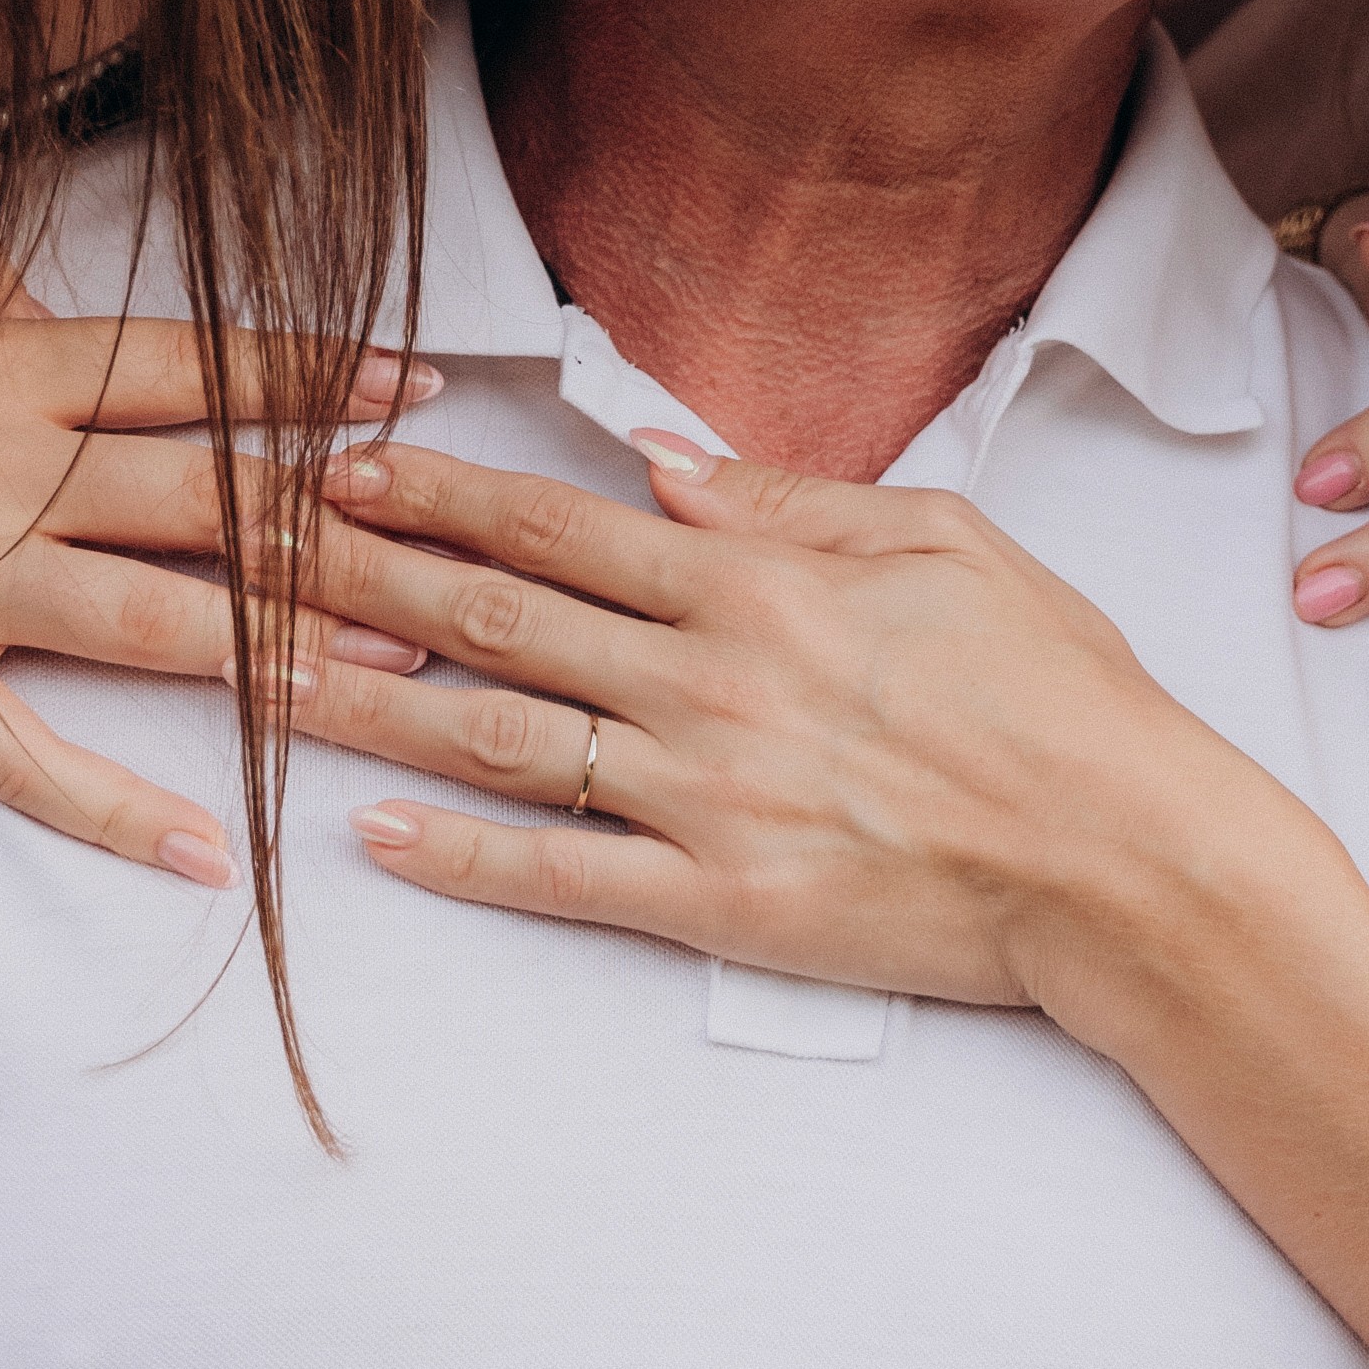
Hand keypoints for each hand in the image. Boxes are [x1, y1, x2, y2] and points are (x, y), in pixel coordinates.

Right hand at [0, 232, 441, 884]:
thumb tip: (34, 268)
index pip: (192, 367)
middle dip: (349, 534)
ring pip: (158, 625)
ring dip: (284, 663)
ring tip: (397, 691)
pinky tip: (208, 860)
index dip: (313, 374)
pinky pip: (26, 761)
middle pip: (210, 499)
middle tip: (470, 566)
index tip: (420, 387)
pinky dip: (115, 814)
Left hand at [290, 440, 1317, 1016]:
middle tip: (243, 555)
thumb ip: (793, 501)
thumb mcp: (946, 542)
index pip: (555, 528)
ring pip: (498, 739)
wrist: (1125, 859)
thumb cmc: (1057, 691)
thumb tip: (661, 462)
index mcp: (759, 584)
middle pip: (495, 619)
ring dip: (367, 705)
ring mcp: (705, 800)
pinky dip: (457, 858)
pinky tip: (371, 837)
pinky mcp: (719, 907)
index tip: (333, 470)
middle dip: (356, 580)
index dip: (433, 495)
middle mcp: (710, 682)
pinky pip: (559, 879)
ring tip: (259, 681)